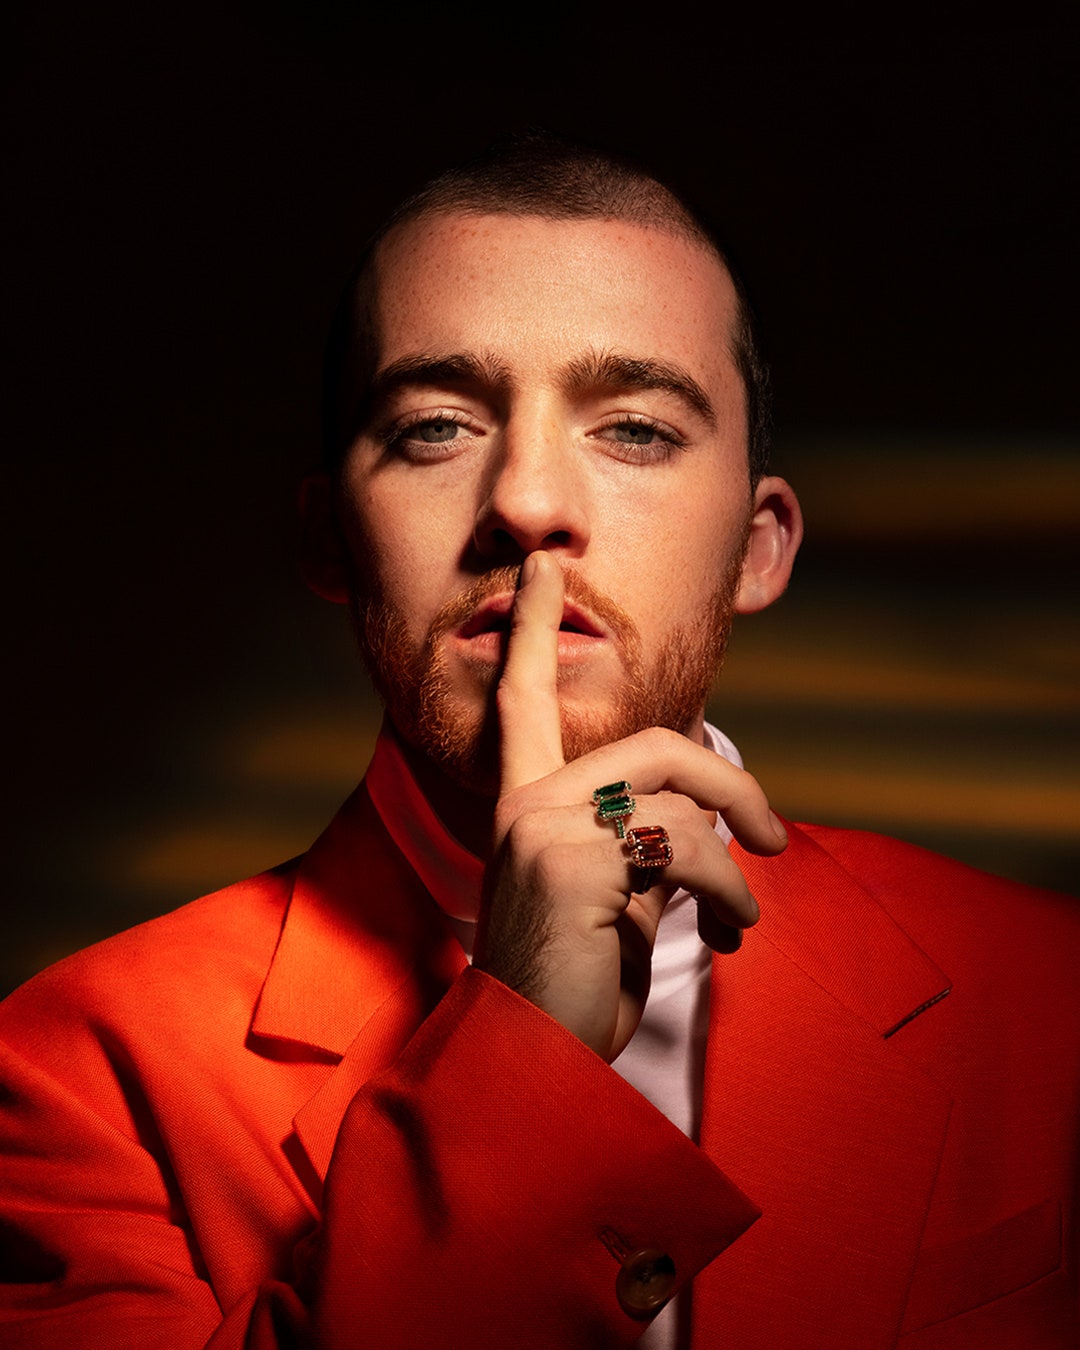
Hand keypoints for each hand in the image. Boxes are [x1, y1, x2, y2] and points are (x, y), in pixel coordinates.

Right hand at [473, 551, 786, 1061]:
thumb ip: (638, 837)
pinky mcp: (575, 859)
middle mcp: (523, 802)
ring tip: (737, 916)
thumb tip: (714, 822)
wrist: (534, 1059)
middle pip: (656, 743)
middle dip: (732, 784)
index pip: (522, 699)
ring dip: (731, 863)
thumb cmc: (575, 981)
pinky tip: (726, 931)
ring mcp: (543, 826)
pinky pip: (686, 848)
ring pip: (679, 797)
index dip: (533, 629)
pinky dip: (726, 891)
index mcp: (522, 803)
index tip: (544, 568)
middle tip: (774, 836)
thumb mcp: (608, 895)